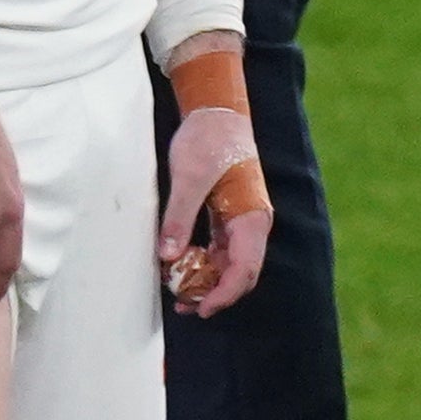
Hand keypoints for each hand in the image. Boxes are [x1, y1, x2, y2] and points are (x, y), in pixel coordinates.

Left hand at [159, 102, 272, 315]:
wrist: (215, 112)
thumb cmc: (208, 139)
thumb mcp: (189, 177)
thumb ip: (179, 217)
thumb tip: (167, 256)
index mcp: (252, 217)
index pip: (244, 269)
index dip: (224, 293)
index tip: (201, 308)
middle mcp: (250, 223)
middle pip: (239, 272)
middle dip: (214, 293)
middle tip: (184, 307)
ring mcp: (238, 221)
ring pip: (227, 262)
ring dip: (206, 280)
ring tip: (177, 293)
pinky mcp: (225, 215)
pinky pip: (217, 248)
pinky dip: (200, 261)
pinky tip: (179, 267)